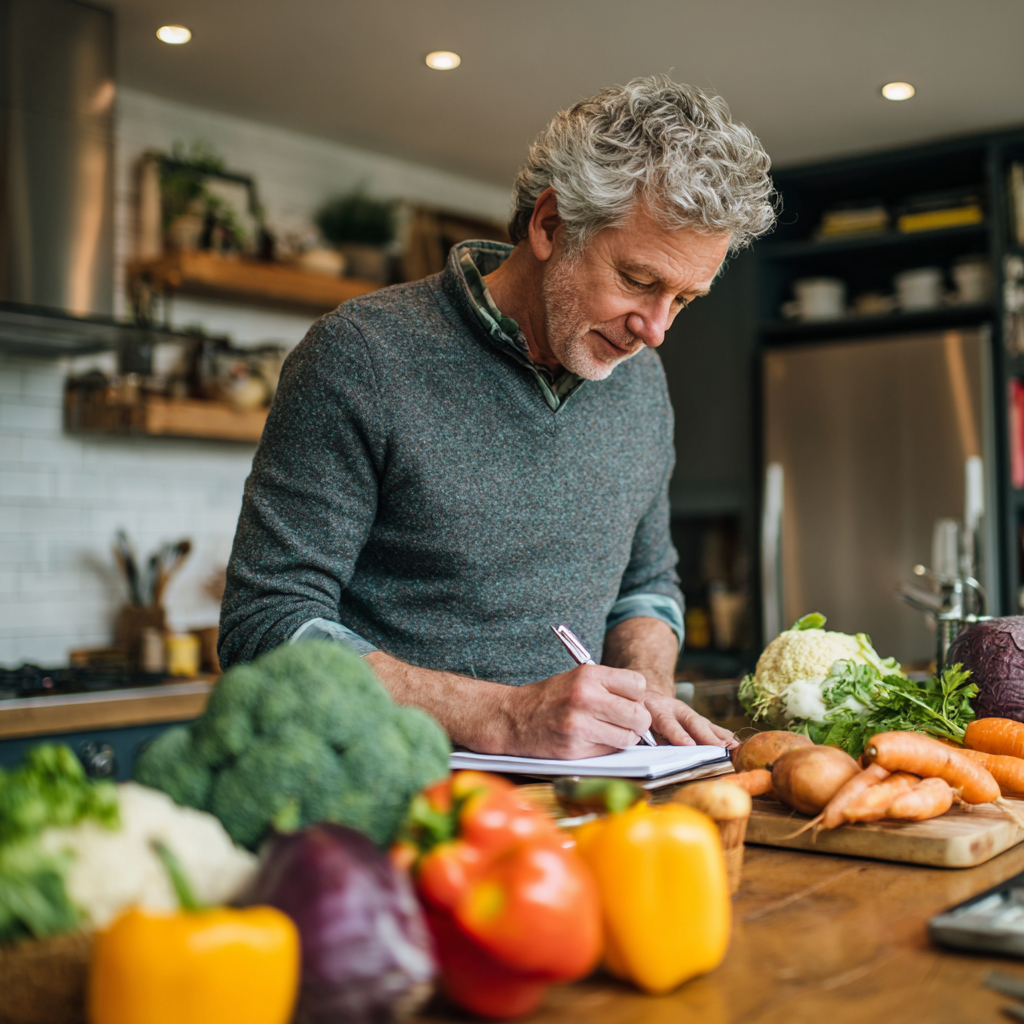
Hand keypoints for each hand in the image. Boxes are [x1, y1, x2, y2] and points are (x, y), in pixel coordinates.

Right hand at [502, 664, 652, 758]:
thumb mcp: (577, 678)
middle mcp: (585, 697)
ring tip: (608, 731)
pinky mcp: (575, 748)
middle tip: (627, 722)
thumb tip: (643, 706)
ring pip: (629, 737)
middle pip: (639, 715)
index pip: (638, 685)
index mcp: (588, 675)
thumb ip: (608, 687)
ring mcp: (580, 724)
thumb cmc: (548, 698)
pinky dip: (607, 748)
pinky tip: (592, 739)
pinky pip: (610, 751)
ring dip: (624, 738)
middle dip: (638, 722)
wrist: (512, 718)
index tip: (630, 701)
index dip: (637, 696)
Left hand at [644, 692, 737, 747]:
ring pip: (705, 724)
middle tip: (719, 749)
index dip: (678, 734)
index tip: (688, 745)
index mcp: (655, 709)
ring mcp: (688, 714)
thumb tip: (641, 751)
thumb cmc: (638, 711)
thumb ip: (637, 734)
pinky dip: (724, 737)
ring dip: (720, 737)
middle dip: (706, 737)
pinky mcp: (697, 719)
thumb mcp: (633, 719)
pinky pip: (712, 728)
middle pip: (692, 723)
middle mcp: (675, 709)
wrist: (647, 694)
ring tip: (734, 748)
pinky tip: (736, 745)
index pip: (667, 722)